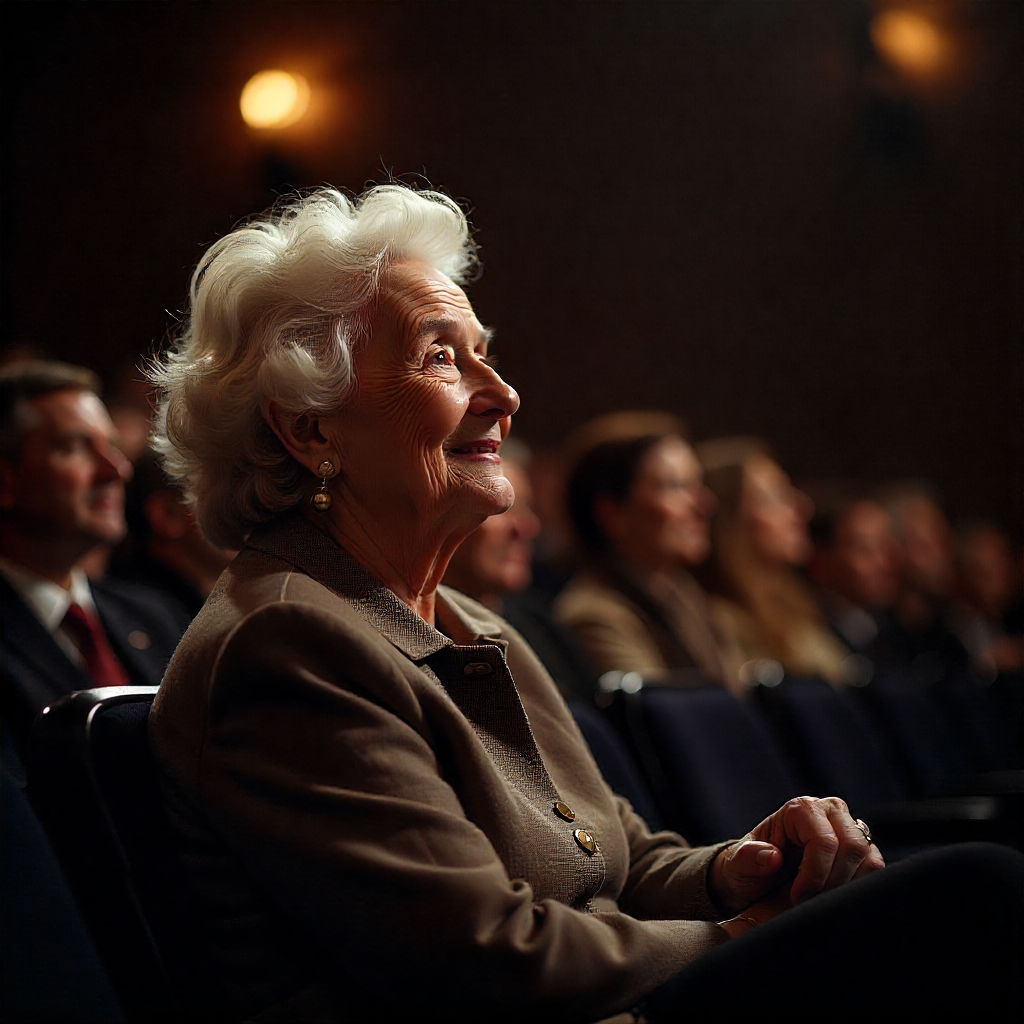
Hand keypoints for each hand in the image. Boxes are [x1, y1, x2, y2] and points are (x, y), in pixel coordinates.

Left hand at [711, 796, 884, 918]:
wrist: (760, 878)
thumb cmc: (750, 869)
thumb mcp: (738, 866)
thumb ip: (748, 858)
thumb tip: (773, 856)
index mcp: (800, 809)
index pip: (824, 842)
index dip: (815, 875)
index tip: (797, 897)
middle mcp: (829, 811)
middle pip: (853, 847)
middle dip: (833, 882)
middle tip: (811, 901)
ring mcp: (849, 828)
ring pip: (869, 859)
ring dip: (847, 886)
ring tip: (820, 900)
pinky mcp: (862, 849)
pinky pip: (876, 869)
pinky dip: (859, 888)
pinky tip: (834, 898)